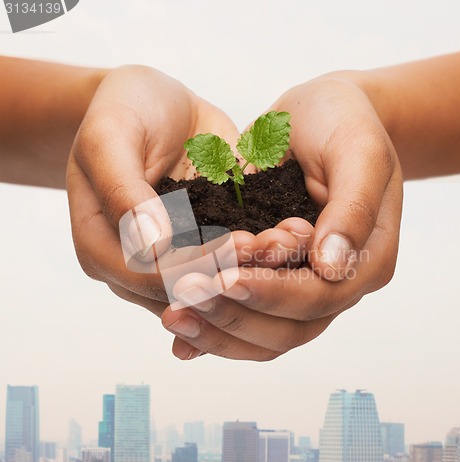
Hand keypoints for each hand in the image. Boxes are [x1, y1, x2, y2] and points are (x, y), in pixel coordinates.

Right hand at [67, 65, 306, 320]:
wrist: (153, 103)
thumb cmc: (124, 110)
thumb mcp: (110, 136)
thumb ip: (122, 190)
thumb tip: (149, 248)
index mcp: (99, 246)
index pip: (146, 276)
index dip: (191, 267)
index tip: (234, 243)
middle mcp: (135, 264)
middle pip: (184, 288)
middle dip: (232, 271)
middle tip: (275, 245)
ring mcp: (172, 258)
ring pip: (212, 283)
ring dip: (253, 268)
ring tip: (288, 240)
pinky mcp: (202, 245)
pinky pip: (230, 261)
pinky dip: (259, 254)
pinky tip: (288, 236)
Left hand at [161, 74, 402, 360]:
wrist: (324, 116)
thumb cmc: (345, 124)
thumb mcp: (358, 152)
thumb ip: (352, 208)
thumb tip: (332, 267)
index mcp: (366, 261)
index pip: (318, 296)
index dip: (271, 293)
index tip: (223, 277)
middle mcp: (335, 284)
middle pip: (287, 329)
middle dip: (234, 313)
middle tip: (185, 293)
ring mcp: (302, 286)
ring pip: (264, 336)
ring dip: (218, 330)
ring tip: (172, 315)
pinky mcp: (274, 279)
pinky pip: (247, 319)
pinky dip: (216, 332)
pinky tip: (181, 339)